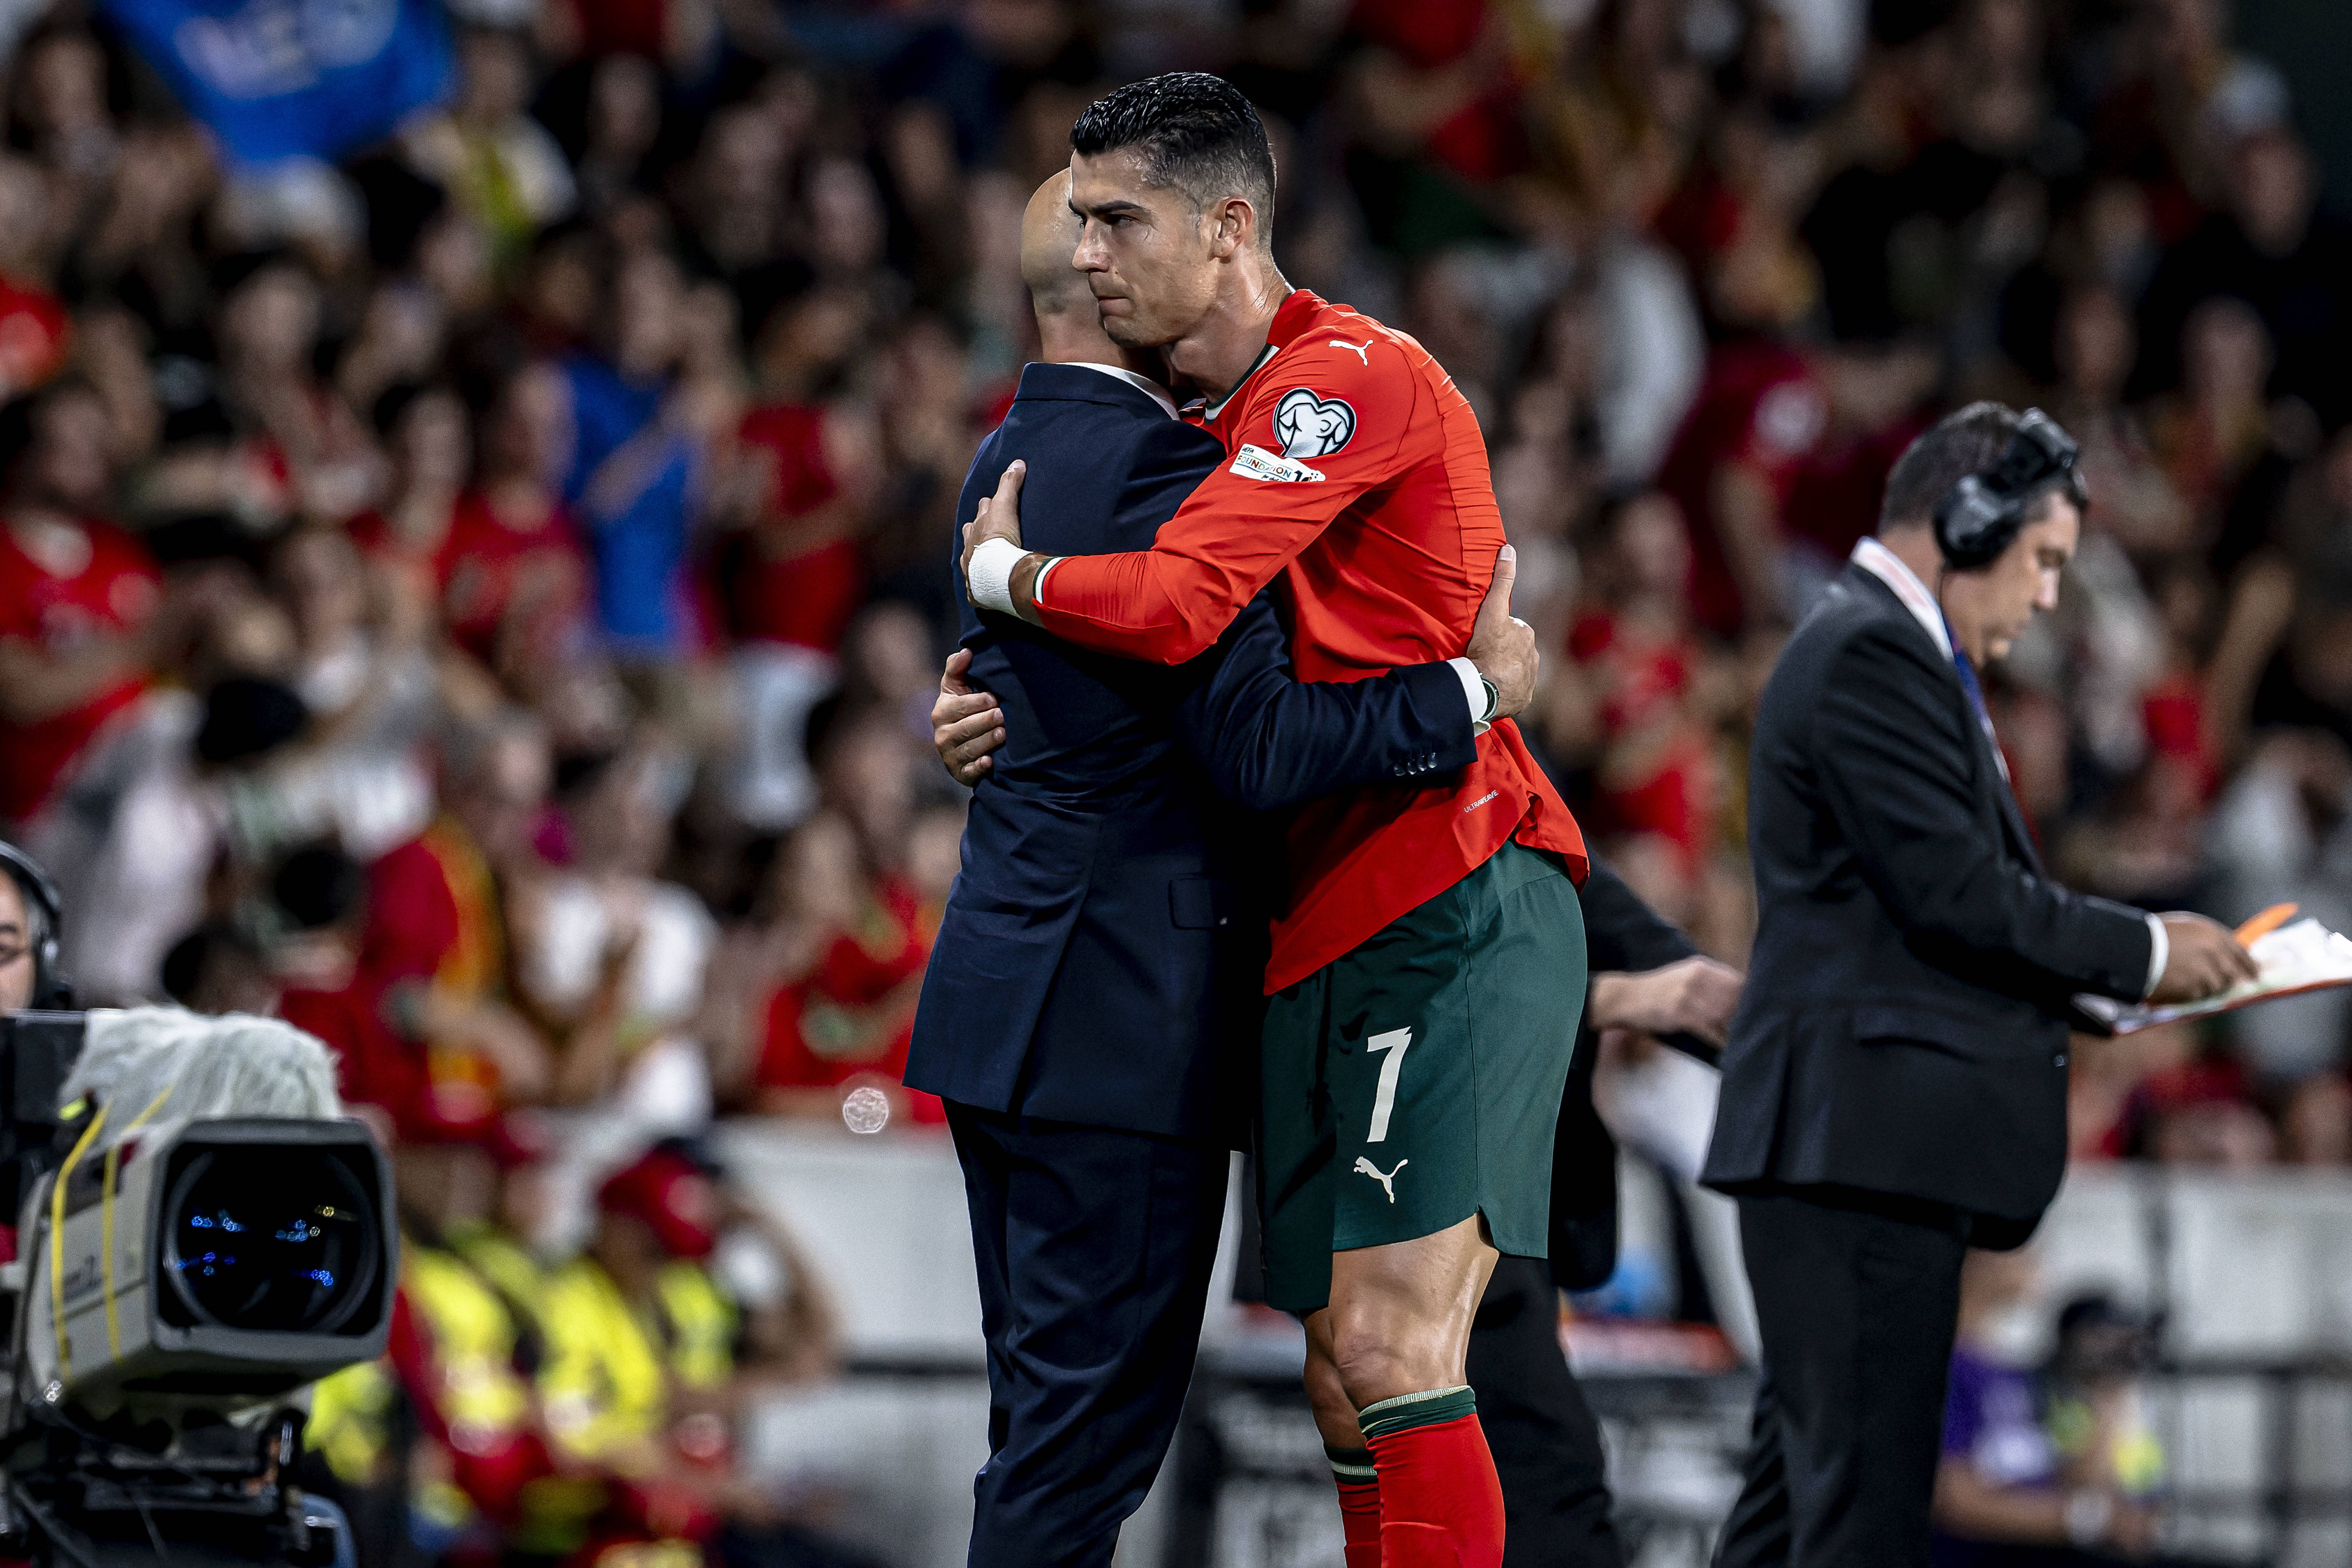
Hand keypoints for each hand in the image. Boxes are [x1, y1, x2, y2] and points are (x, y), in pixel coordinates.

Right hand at [932, 649, 1005, 785]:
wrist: (965, 741)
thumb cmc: (964, 708)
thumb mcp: (957, 686)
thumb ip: (957, 667)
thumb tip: (966, 651)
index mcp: (941, 713)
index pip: (959, 707)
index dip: (977, 702)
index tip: (994, 698)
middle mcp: (942, 736)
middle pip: (965, 729)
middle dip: (985, 721)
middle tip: (1002, 716)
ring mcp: (950, 756)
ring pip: (970, 749)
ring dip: (987, 742)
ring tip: (1003, 734)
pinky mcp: (960, 773)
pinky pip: (969, 772)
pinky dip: (979, 767)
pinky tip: (990, 761)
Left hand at [959, 458, 1027, 591]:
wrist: (996, 572)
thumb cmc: (1001, 538)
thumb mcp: (1006, 506)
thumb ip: (1010, 484)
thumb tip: (1017, 461)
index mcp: (977, 526)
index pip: (984, 509)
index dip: (990, 505)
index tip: (996, 503)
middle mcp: (969, 545)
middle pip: (971, 530)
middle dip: (978, 528)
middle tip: (990, 530)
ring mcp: (970, 567)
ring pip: (969, 556)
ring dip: (977, 555)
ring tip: (986, 557)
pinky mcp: (975, 589)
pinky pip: (975, 585)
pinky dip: (980, 583)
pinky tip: (986, 586)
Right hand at [1465, 545, 1536, 718]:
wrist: (1485, 687)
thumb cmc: (1488, 647)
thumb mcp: (1493, 610)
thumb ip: (1502, 580)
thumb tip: (1509, 548)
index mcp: (1527, 636)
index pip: (1513, 630)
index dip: (1497, 632)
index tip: (1483, 638)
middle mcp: (1534, 658)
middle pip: (1515, 651)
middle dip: (1503, 653)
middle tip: (1481, 656)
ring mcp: (1528, 681)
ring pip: (1515, 672)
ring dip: (1503, 672)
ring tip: (1484, 674)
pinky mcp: (1522, 700)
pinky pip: (1514, 693)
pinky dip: (1505, 691)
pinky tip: (1491, 690)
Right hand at [1587, 956, 1744, 1047]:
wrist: (1624, 998)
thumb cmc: (1656, 989)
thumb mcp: (1682, 975)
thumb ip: (1708, 981)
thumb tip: (1738, 993)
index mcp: (1700, 967)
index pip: (1737, 981)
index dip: (1750, 997)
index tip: (1756, 1010)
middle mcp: (1696, 978)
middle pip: (1735, 998)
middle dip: (1745, 1014)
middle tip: (1752, 1027)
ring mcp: (1688, 996)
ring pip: (1724, 1014)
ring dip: (1734, 1028)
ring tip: (1741, 1039)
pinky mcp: (1680, 1015)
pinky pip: (1709, 1030)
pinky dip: (1719, 1039)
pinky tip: (1724, 1045)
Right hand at [2148, 911, 2259, 1003]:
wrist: (2132, 950)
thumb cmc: (2152, 935)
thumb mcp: (2185, 929)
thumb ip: (2207, 942)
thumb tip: (2224, 957)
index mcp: (2213, 934)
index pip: (2242, 953)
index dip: (2249, 965)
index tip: (2254, 973)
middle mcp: (2216, 953)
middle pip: (2233, 973)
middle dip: (2230, 979)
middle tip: (2225, 983)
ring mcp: (2207, 973)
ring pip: (2217, 987)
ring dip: (2206, 986)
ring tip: (2185, 980)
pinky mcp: (2195, 990)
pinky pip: (2199, 996)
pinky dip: (2190, 993)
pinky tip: (2176, 985)